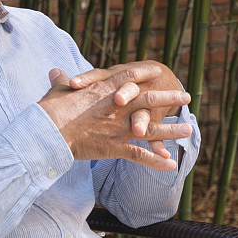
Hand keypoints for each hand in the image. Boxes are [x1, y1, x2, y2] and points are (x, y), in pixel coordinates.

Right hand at [38, 62, 193, 165]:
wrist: (49, 131)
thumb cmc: (50, 110)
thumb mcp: (58, 90)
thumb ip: (62, 82)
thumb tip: (56, 72)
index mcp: (104, 90)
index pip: (130, 77)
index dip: (145, 73)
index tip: (157, 72)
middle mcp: (117, 107)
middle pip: (149, 100)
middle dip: (169, 99)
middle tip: (186, 97)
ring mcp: (118, 128)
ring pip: (151, 128)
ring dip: (171, 130)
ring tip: (189, 129)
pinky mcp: (114, 147)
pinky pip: (139, 155)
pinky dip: (155, 161)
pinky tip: (170, 165)